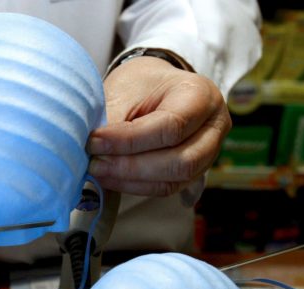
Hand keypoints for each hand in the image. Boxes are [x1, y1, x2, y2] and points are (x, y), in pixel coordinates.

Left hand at [87, 56, 230, 198]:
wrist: (155, 89)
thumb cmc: (141, 85)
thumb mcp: (126, 90)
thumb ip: (113, 122)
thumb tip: (91, 153)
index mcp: (202, 96)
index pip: (170, 127)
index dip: (128, 140)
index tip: (93, 142)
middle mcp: (213, 127)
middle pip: (178, 161)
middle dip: (131, 167)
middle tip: (94, 163)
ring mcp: (208, 154)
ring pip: (173, 180)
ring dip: (130, 180)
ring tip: (97, 171)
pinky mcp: (192, 173)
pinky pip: (165, 188)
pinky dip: (134, 186)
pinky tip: (109, 178)